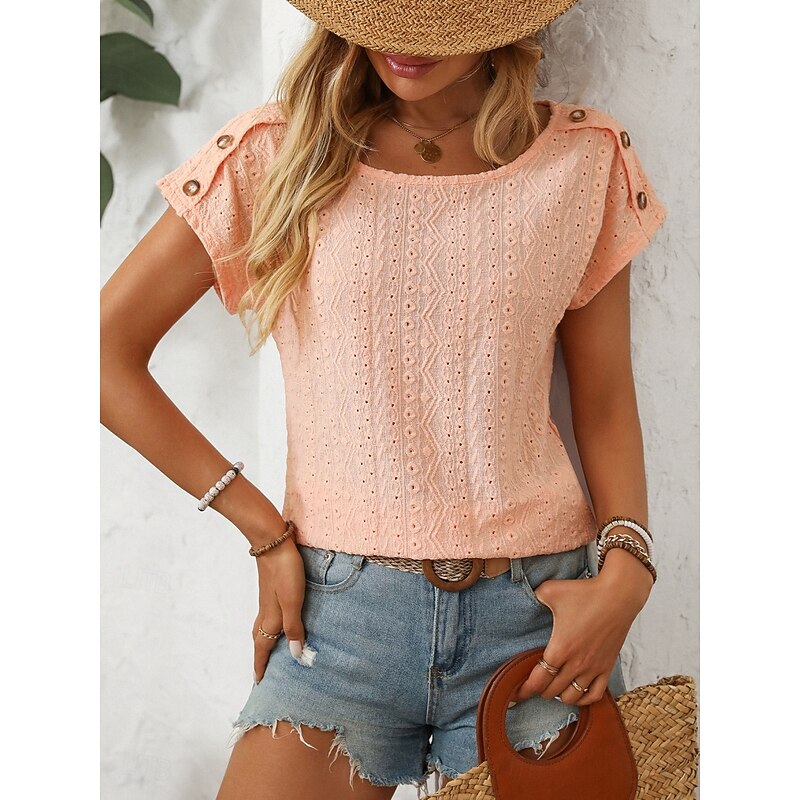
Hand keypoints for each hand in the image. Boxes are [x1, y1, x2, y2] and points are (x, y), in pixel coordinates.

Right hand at [251, 538, 306, 683]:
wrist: (273, 543)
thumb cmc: (285, 571)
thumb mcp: (293, 601)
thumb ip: (294, 626)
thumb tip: (296, 654)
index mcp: (270, 618)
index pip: (263, 647)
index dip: (261, 665)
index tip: (258, 682)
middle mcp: (265, 612)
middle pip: (259, 639)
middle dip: (260, 656)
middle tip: (261, 671)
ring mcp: (267, 600)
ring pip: (261, 627)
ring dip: (263, 641)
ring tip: (269, 650)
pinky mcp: (271, 590)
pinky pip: (266, 616)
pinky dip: (269, 626)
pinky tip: (277, 620)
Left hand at [509, 557, 651, 706]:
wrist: (618, 596)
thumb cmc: (584, 593)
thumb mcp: (550, 590)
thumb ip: (534, 597)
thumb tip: (526, 598)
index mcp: (559, 649)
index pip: (538, 680)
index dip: (525, 690)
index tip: (516, 694)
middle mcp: (576, 663)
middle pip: (552, 690)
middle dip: (539, 691)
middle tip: (532, 688)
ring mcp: (593, 667)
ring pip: (572, 696)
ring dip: (559, 696)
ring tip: (552, 689)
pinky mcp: (607, 666)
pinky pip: (595, 694)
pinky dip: (584, 699)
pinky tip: (576, 694)